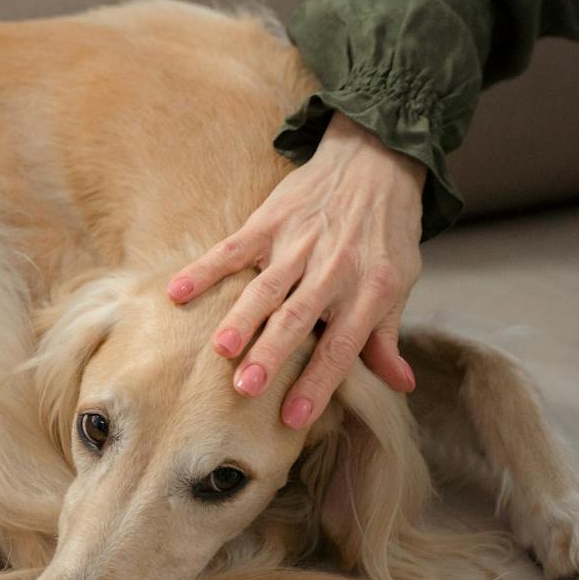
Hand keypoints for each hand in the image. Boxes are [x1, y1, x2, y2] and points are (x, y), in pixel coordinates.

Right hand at [166, 112, 424, 427]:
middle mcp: (333, 269)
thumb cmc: (386, 233)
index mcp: (368, 291)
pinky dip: (205, 270)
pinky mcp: (271, 220)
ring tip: (221, 348)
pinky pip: (233, 248)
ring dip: (242, 317)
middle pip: (299, 318)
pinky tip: (178, 293)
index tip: (293, 417)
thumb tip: (401, 385)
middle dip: (272, 353)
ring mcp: (299, 242)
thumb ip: (388, 337)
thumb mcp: (399, 284)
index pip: (341, 346)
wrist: (375, 162)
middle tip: (246, 388)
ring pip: (266, 286)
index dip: (318, 382)